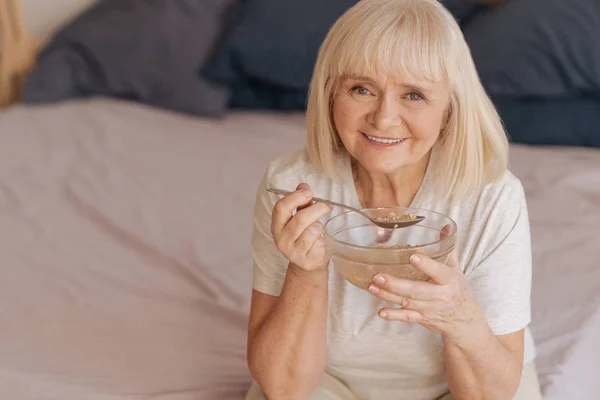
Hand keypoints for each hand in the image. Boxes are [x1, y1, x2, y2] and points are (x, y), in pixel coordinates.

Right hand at [271, 183, 332, 271]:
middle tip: (327, 205)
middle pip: (301, 219)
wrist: (307, 263)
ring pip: (313, 230)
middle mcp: (281, 239)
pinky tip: (319, 241)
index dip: (295, 197)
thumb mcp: (300, 217)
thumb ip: (301, 202)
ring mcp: (292, 251)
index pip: (281, 207)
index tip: (308, 192)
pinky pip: (318, 241)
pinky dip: (322, 238)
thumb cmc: (304, 235)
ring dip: (320, 226)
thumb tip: (303, 185)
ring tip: (319, 229)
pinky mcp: (305, 260)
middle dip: (317, 209)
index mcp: (277, 225)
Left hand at [367, 249, 486, 340]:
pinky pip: (407, 317)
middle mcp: (440, 296)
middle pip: (417, 290)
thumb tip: (446, 226)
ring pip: (408, 302)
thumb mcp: (456, 269)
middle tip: (378, 276)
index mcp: (450, 280)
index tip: (413, 257)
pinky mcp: (423, 318)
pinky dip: (394, 316)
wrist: (466, 321)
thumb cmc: (458, 291)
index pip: (439, 272)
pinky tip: (381, 312)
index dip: (427, 265)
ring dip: (388, 295)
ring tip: (372, 286)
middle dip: (396, 284)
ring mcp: (430, 308)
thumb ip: (448, 248)